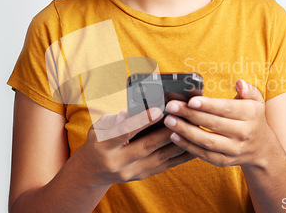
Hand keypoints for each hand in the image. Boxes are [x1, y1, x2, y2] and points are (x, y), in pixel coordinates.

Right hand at [73, 108, 195, 186]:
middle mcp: (117, 162)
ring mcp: (131, 172)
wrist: (93, 171)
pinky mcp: (142, 175)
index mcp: (104, 146)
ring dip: (177, 143)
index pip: (123, 132)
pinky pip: (164, 165)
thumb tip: (126, 113)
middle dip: (166, 132)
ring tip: (191, 129)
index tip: (158, 110)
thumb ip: (112, 120)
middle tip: (182, 117)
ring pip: (159, 157)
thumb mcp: (97, 128)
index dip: (141, 121)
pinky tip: (191, 145)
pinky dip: (179, 155)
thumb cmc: (98, 142)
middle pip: (146, 146)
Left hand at [163, 79, 271, 168]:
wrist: (261, 148)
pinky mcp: (225, 161)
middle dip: (190, 115)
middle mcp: (244, 133)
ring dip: (185, 131)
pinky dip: (188, 146)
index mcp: (251, 115)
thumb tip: (239, 83)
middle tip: (171, 107)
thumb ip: (248, 90)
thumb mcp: (256, 101)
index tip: (191, 100)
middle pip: (214, 124)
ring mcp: (234, 149)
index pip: (227, 109)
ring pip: (207, 141)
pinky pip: (204, 154)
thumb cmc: (252, 118)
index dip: (208, 105)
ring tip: (169, 121)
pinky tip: (174, 136)